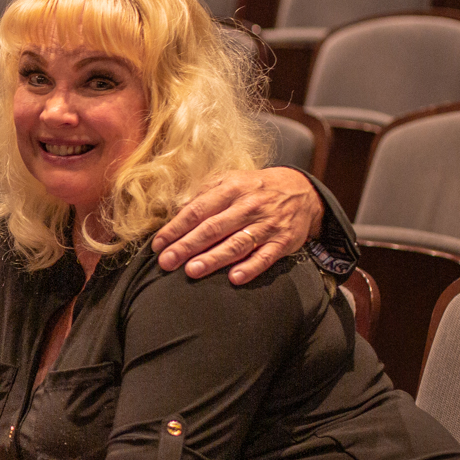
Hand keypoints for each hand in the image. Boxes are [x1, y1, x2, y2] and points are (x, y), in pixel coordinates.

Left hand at [151, 166, 322, 284]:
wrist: (302, 191)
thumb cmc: (255, 188)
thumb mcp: (231, 180)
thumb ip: (205, 193)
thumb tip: (177, 211)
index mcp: (231, 188)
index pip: (197, 210)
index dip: (176, 228)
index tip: (158, 244)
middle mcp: (248, 206)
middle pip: (213, 228)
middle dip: (187, 246)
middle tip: (167, 262)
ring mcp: (267, 224)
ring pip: (237, 244)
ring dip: (214, 258)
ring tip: (192, 271)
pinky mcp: (283, 241)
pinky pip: (265, 257)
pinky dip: (250, 268)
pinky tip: (234, 279)